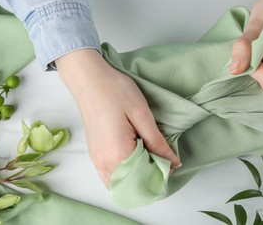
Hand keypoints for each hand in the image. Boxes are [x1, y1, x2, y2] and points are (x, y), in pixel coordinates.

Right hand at [55, 49, 180, 186]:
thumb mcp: (142, 115)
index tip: (171, 158)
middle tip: (161, 156)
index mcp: (118, 154)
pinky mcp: (94, 155)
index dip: (163, 171)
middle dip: (150, 175)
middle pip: (133, 184)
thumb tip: (173, 162)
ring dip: (137, 176)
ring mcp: (96, 161)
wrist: (89, 79)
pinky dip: (124, 174)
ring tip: (149, 157)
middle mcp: (104, 163)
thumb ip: (157, 143)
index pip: (147, 176)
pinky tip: (134, 160)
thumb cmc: (114, 91)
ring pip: (121, 183)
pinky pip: (110, 176)